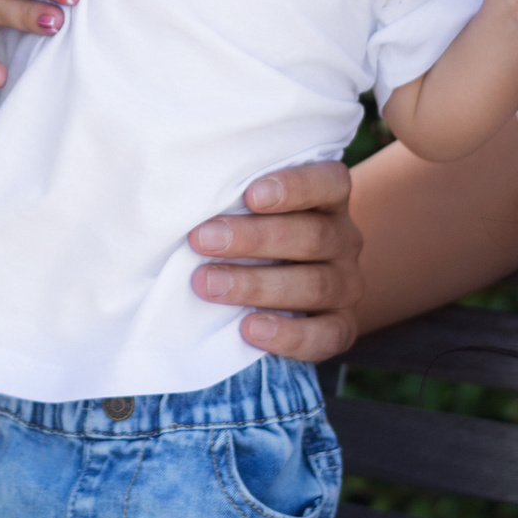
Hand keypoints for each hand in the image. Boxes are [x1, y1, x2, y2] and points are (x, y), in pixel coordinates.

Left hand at [187, 160, 365, 363]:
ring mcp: (346, 285)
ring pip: (315, 285)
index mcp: (327, 199)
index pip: (329, 182)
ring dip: (257, 285)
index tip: (250, 194)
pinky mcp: (340, 327)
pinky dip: (288, 335)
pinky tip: (249, 330)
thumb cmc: (254, 234)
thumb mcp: (248, 209)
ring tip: (208, 285)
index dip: (294, 186)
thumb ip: (230, 199)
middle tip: (201, 240)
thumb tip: (171, 192)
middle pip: (313, 236)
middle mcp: (343, 239)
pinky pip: (326, 336)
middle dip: (253, 239)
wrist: (293, 287)